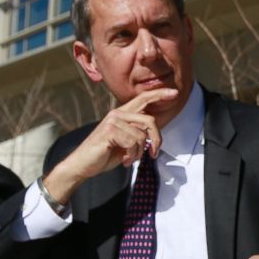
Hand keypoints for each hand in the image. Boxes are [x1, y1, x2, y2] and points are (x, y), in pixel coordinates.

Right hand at [42, 88, 177, 204]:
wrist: (83, 165)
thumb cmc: (105, 154)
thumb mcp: (126, 142)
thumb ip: (138, 133)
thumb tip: (154, 133)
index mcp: (122, 114)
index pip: (143, 99)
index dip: (159, 95)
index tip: (175, 93)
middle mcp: (117, 114)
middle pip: (150, 121)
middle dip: (156, 140)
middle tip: (153, 154)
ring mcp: (113, 121)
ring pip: (142, 135)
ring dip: (139, 152)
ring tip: (129, 158)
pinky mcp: (110, 130)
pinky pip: (133, 143)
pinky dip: (132, 155)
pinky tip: (123, 159)